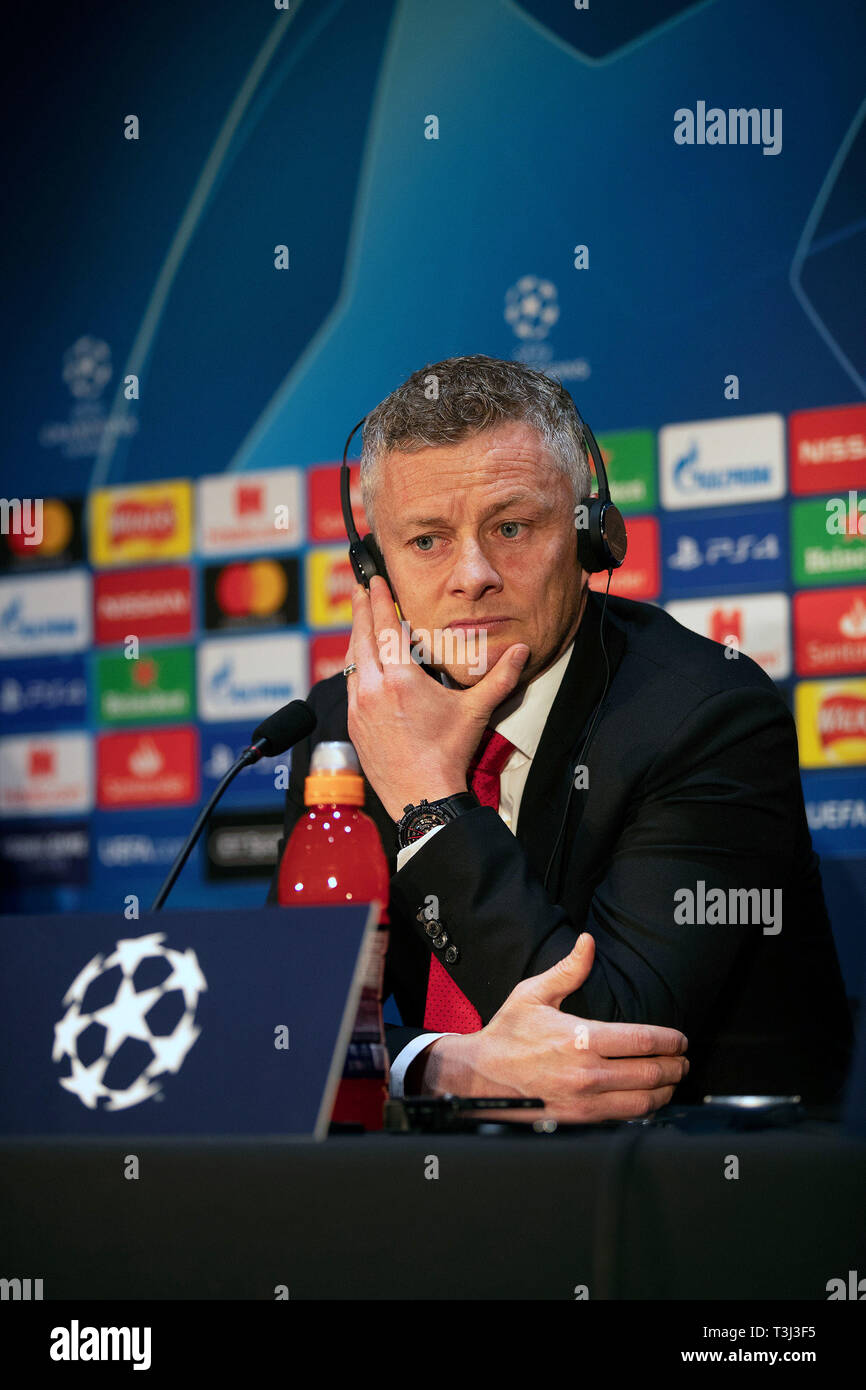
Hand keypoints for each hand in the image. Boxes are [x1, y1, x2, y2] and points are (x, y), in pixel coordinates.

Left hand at [345, 576, 529, 819]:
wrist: (421, 797)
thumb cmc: (448, 755)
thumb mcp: (476, 712)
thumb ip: (500, 677)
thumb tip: (522, 651)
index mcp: (399, 679)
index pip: (385, 626)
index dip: (381, 599)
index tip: (376, 580)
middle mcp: (372, 688)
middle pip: (360, 637)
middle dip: (361, 609)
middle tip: (362, 589)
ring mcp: (358, 707)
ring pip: (351, 661)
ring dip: (356, 638)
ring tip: (361, 622)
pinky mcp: (353, 725)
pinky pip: (349, 685)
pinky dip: (355, 667)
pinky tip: (362, 665)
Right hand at [418, 934, 689, 1121]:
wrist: (482, 1074)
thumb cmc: (508, 1033)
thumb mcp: (534, 993)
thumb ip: (569, 970)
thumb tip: (588, 942)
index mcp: (581, 1038)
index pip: (642, 1041)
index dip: (669, 1040)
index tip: (680, 1039)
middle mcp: (587, 1072)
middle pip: (650, 1072)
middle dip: (675, 1065)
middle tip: (683, 1059)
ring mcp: (585, 1100)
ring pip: (643, 1101)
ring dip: (665, 1090)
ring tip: (672, 1079)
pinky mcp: (580, 1119)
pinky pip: (624, 1117)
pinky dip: (644, 1109)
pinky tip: (649, 1098)